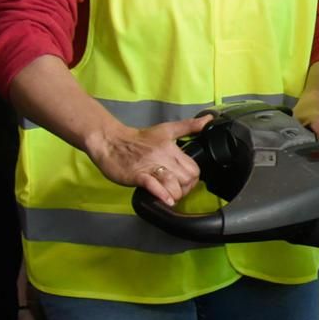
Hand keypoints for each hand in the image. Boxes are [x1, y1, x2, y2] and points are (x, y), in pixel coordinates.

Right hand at [86, 113, 210, 207]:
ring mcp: (149, 167)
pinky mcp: (137, 175)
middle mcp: (163, 157)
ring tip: (169, 195)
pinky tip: (165, 199)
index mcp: (172, 148)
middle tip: (177, 191)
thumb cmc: (138, 138)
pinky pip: (153, 185)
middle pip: (187, 178)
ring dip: (174, 194)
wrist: (110, 141)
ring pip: (173, 184)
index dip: (193, 179)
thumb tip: (208, 120)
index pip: (194, 168)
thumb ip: (189, 126)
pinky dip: (162, 194)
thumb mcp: (166, 129)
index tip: (186, 182)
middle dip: (185, 189)